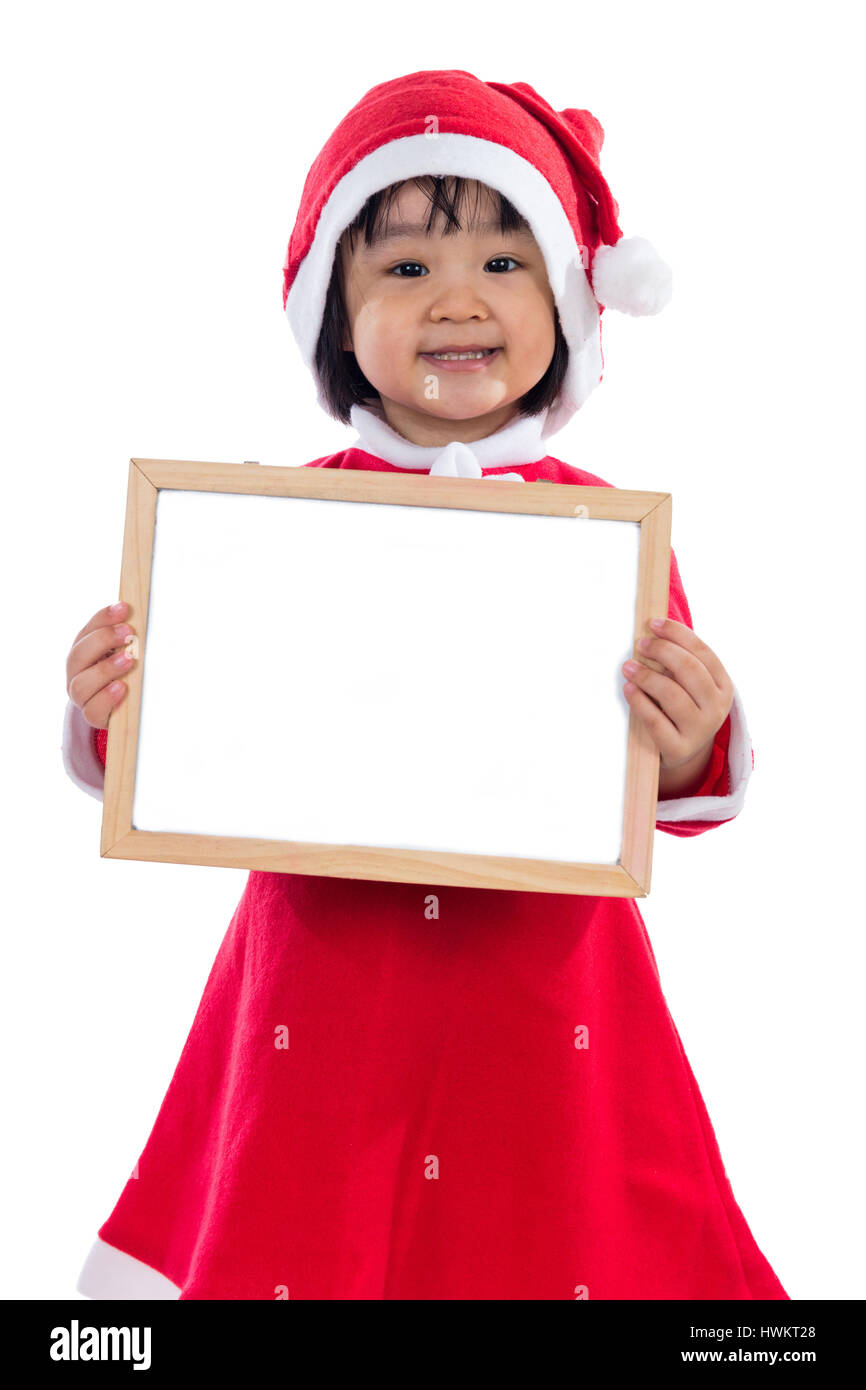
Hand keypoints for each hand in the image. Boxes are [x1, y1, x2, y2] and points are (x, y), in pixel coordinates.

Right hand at [66, 600, 137, 729]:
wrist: (119, 708)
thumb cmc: (125, 673)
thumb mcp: (125, 652)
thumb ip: (127, 637)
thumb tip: (141, 615)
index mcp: (83, 651)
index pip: (87, 631)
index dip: (103, 618)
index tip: (124, 609)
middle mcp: (77, 673)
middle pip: (77, 655)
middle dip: (103, 641)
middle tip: (128, 634)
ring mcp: (82, 696)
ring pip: (81, 685)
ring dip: (105, 670)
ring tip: (128, 660)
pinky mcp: (93, 716)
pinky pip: (93, 710)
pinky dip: (107, 698)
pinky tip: (122, 688)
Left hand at [621, 617, 732, 773]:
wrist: (685, 752)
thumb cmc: (683, 708)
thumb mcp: (690, 686)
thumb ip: (679, 662)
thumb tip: (652, 631)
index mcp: (723, 685)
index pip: (702, 652)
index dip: (677, 634)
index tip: (654, 624)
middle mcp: (716, 708)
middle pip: (689, 669)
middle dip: (662, 651)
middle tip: (640, 644)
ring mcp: (699, 729)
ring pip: (672, 694)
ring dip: (646, 676)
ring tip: (628, 666)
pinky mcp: (679, 748)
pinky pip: (656, 721)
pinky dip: (639, 701)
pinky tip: (628, 688)